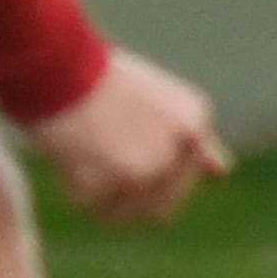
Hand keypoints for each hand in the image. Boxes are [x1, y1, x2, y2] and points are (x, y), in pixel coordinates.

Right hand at [24, 48, 230, 226]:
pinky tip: (68, 156)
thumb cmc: (96, 78)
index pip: (184, 177)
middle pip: (160, 206)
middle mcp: (180, 147)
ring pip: (127, 214)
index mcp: (194, 121)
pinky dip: (77, 189)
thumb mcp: (156, 102)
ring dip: (103, 198)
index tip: (120, 145)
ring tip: (82, 159)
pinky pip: (94, 207)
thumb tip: (222, 172)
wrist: (55, 63)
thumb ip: (192, 141)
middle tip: (98, 160)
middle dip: (128, 194)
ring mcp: (150, 166)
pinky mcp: (117, 180)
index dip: (149, 172)